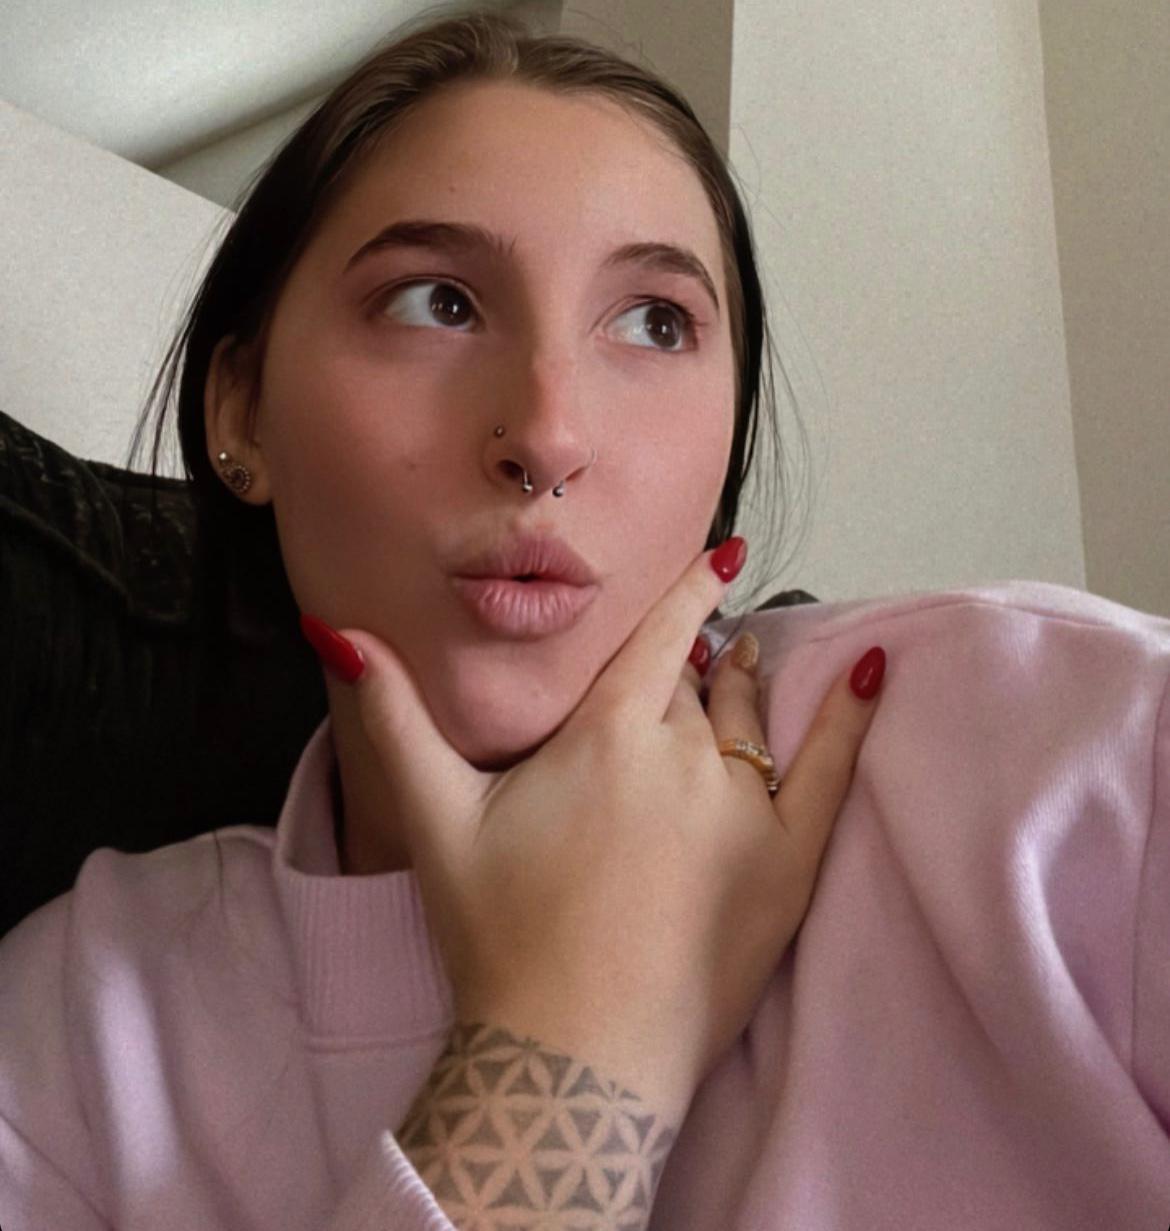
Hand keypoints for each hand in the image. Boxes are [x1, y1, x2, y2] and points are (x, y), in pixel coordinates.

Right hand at [335, 544, 883, 1113]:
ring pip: (750, 721)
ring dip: (746, 686)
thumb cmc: (499, 936)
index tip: (717, 552)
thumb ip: (391, 717)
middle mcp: (683, 757)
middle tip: (693, 654)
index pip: (657, 638)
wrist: (571, 1056)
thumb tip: (336, 629)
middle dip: (692, 666)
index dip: (687, 590)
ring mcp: (743, 810)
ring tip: (746, 659)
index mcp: (606, 735)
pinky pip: (833, 772)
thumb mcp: (433, 820)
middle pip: (695, 686)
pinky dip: (852, 720)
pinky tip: (874, 672)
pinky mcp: (786, 865)